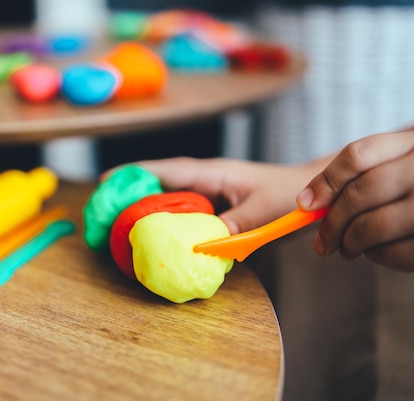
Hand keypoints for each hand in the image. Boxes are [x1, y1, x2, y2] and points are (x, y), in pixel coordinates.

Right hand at [123, 157, 316, 234]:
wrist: (311, 192)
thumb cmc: (289, 193)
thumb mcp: (262, 210)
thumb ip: (234, 225)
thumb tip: (200, 244)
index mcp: (212, 172)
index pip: (166, 169)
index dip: (134, 174)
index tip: (105, 182)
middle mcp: (204, 179)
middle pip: (157, 181)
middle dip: (128, 192)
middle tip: (102, 211)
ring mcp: (208, 193)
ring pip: (166, 196)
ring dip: (142, 206)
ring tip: (116, 225)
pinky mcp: (213, 207)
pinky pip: (181, 212)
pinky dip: (163, 220)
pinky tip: (153, 236)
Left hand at [297, 130, 413, 273]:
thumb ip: (375, 173)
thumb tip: (310, 202)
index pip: (359, 155)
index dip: (325, 181)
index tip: (305, 204)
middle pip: (357, 194)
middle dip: (330, 223)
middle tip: (322, 242)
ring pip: (369, 227)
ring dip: (349, 243)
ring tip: (348, 249)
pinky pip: (391, 253)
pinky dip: (377, 257)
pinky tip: (379, 253)